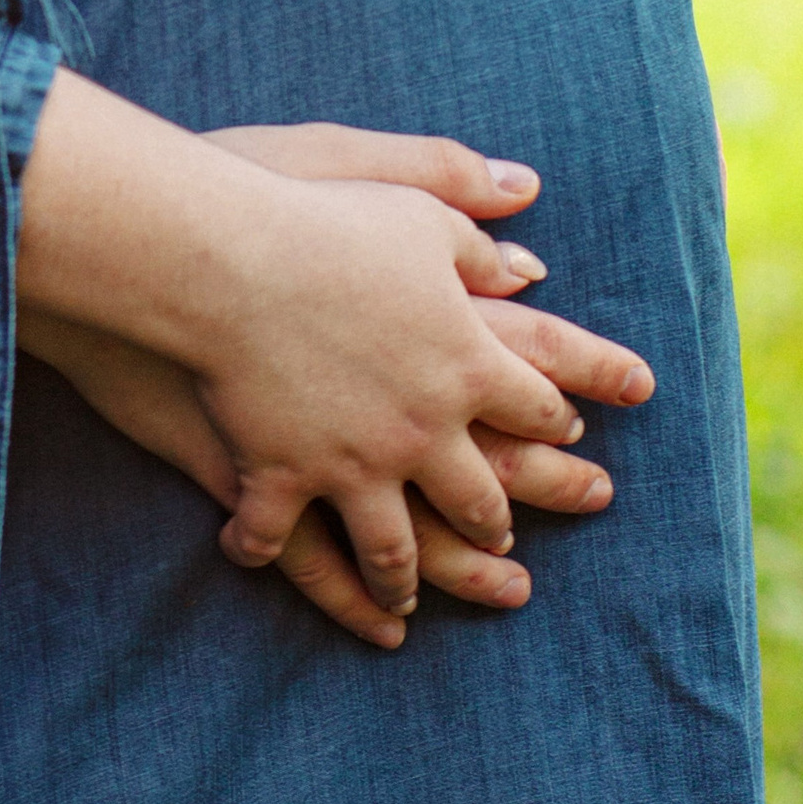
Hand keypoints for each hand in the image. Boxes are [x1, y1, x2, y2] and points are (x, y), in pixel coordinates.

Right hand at [15, 77, 619, 625]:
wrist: (223, 257)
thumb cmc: (318, 216)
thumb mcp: (413, 203)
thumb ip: (474, 221)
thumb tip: (530, 233)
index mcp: (465, 355)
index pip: (534, 400)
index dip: (558, 420)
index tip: (579, 435)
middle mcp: (423, 425)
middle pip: (480, 493)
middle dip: (501, 520)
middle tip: (514, 550)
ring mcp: (355, 463)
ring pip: (400, 546)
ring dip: (413, 576)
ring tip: (411, 600)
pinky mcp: (287, 480)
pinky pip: (297, 549)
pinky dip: (309, 581)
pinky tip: (304, 591)